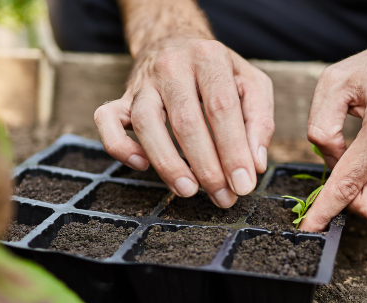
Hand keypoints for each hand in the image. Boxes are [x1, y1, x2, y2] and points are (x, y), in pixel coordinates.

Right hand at [94, 38, 273, 207]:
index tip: (244, 184)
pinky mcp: (122, 97)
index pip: (221, 108)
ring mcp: (143, 82)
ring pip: (145, 123)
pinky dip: (120, 147)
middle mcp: (173, 66)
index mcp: (209, 58)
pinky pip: (106, 120)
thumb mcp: (252, 85)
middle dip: (207, 167)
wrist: (175, 41)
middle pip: (186, 121)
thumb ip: (260, 121)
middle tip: (223, 197)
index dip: (233, 150)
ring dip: (167, 163)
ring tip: (189, 190)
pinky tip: (142, 166)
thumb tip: (255, 164)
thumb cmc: (219, 72)